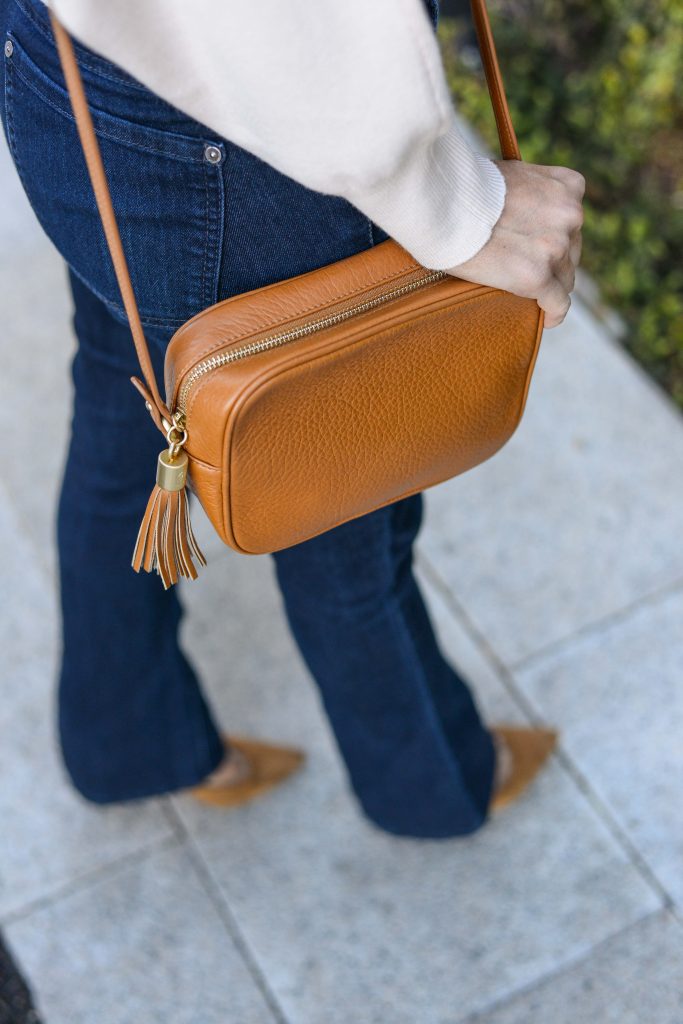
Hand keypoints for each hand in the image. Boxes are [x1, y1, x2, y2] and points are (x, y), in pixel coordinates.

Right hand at [446, 160, 584, 328]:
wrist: (443, 202)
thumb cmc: (463, 188)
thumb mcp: (511, 175)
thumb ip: (527, 192)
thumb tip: (519, 209)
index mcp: (567, 186)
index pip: (571, 223)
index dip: (555, 239)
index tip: (541, 250)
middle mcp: (569, 215)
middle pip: (571, 252)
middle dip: (553, 263)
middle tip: (528, 272)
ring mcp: (555, 247)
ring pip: (565, 279)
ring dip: (550, 287)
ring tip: (533, 297)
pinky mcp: (537, 276)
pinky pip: (558, 304)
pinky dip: (553, 314)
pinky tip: (546, 319)